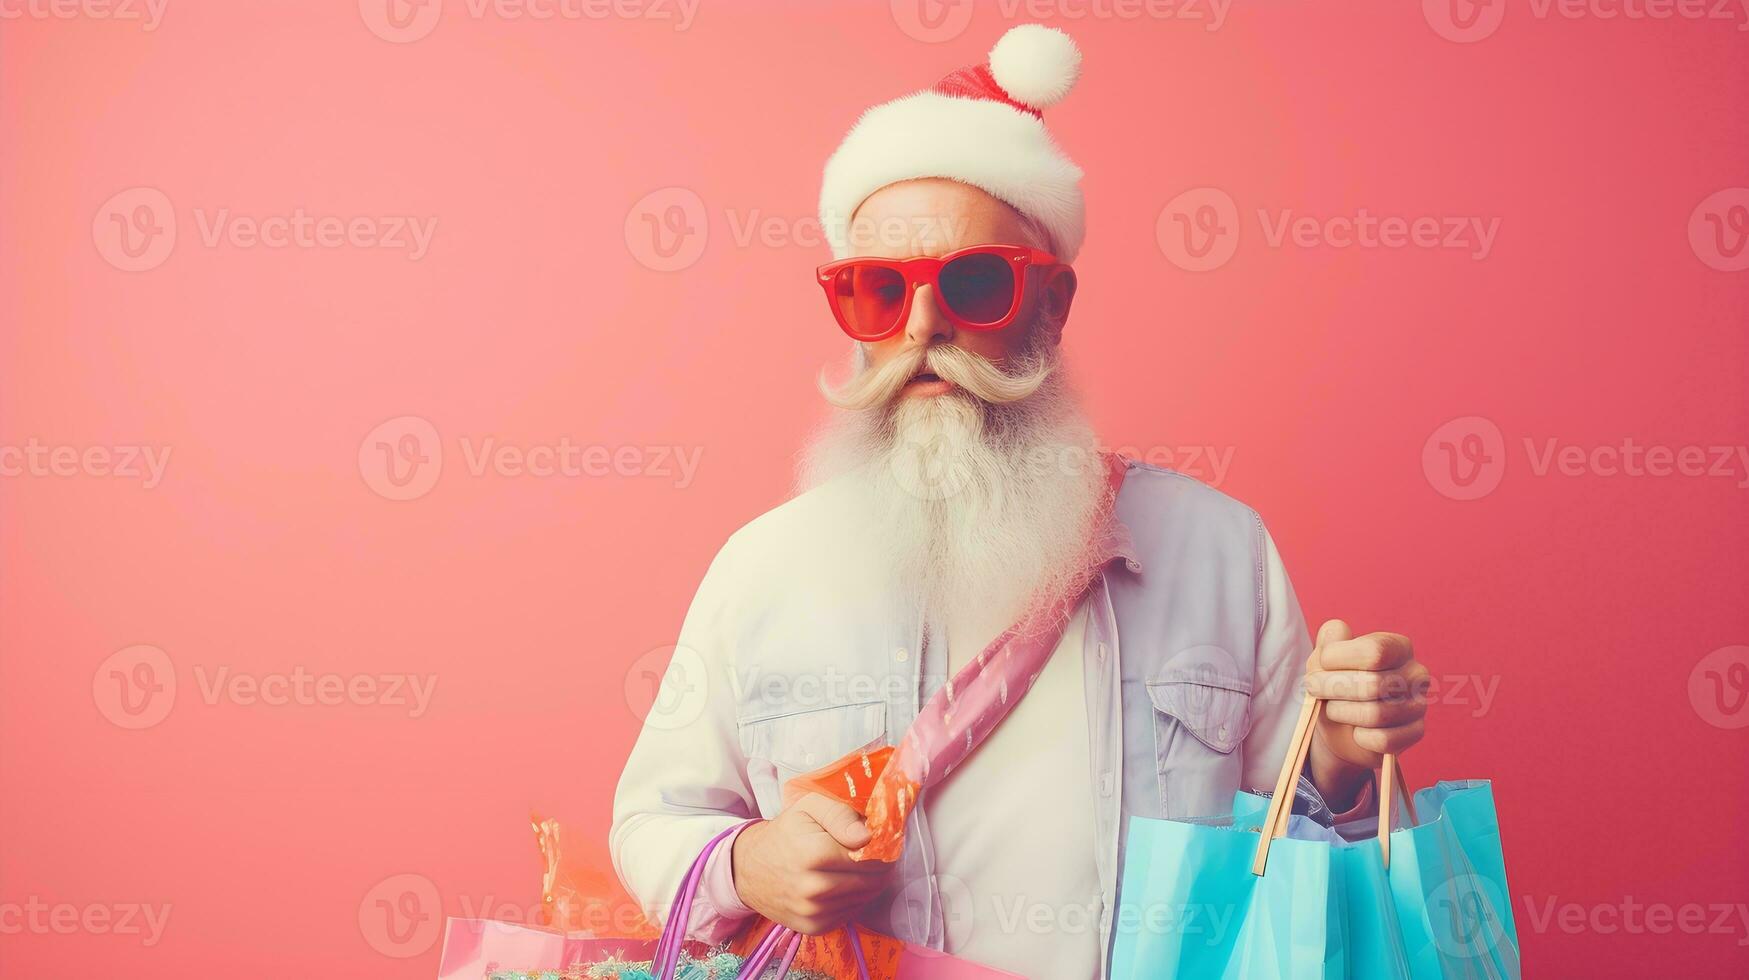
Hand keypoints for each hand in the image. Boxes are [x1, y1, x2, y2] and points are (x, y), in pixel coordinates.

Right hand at [730, 793, 894, 934]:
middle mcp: (813, 888)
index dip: (882, 848)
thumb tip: (867, 836)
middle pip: (871, 880)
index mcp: (813, 854)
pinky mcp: (812, 928)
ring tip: (859, 867)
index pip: (870, 857)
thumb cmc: (785, 833)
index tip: (881, 841)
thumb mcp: (809, 808)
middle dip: (880, 866)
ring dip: (870, 883)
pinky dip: (854, 899)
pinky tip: (844, 884)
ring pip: (864, 898)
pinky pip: (850, 913)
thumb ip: (840, 815)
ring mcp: (812, 912)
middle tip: (876, 854)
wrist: (749, 868)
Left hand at [1303, 620, 1429, 805]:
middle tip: (1315, 689)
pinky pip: (1383, 739)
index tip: (1320, 664)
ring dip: (1342, 713)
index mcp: (1398, 646)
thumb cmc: (1334, 684)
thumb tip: (1337, 629)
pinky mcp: (1415, 732)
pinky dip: (1360, 737)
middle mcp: (1416, 673)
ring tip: (1332, 709)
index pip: (1374, 651)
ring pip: (1376, 714)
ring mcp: (1419, 704)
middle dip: (1333, 688)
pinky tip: (1354, 730)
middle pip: (1373, 684)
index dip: (1339, 658)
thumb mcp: (1324, 660)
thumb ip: (1329, 641)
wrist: (1338, 726)